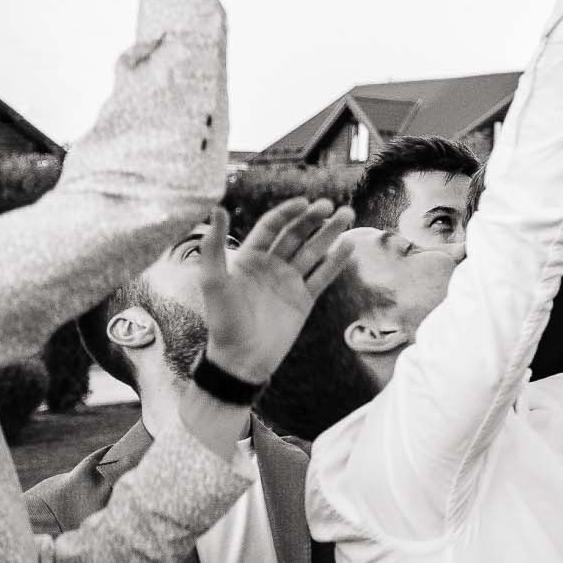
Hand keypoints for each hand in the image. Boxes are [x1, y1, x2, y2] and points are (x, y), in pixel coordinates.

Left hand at [196, 200, 355, 383]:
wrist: (242, 360)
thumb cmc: (224, 321)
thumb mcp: (214, 282)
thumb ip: (215, 247)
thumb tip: (218, 210)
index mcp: (249, 258)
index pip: (272, 226)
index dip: (288, 212)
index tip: (305, 202)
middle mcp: (271, 266)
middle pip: (296, 234)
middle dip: (312, 218)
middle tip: (329, 205)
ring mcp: (289, 282)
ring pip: (313, 251)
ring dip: (330, 233)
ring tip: (347, 215)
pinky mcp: (304, 299)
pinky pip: (323, 275)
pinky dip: (336, 261)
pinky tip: (349, 245)